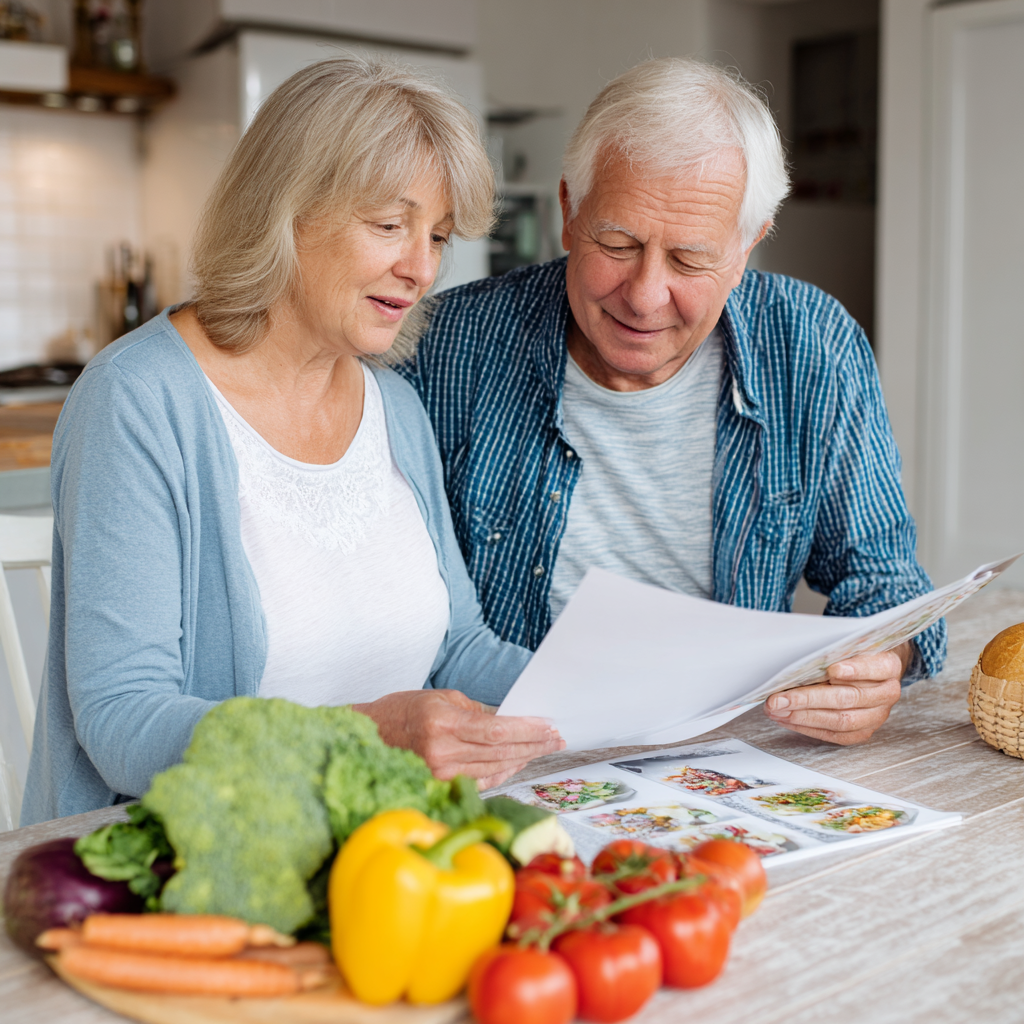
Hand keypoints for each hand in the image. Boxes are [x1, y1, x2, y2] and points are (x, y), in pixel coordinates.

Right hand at [354, 689, 564, 788]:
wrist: (369, 735)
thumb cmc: (403, 711)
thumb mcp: (441, 698)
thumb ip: (476, 711)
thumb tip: (510, 720)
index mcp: (443, 723)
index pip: (496, 730)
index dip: (526, 730)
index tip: (548, 726)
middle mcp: (441, 752)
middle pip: (499, 752)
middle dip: (533, 745)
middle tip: (556, 739)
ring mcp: (439, 773)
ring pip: (493, 769)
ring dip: (522, 759)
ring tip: (543, 749)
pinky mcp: (438, 786)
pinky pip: (480, 781)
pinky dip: (502, 772)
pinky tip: (517, 763)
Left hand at [764, 642, 911, 744]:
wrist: (873, 669)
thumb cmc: (854, 653)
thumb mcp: (849, 643)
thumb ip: (832, 650)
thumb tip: (797, 660)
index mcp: (888, 665)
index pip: (876, 667)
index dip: (855, 669)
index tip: (832, 669)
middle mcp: (887, 692)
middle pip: (848, 697)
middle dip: (808, 699)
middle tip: (779, 698)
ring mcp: (877, 715)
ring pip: (841, 720)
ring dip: (803, 716)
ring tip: (777, 710)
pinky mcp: (864, 731)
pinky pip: (835, 735)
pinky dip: (807, 728)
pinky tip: (786, 719)